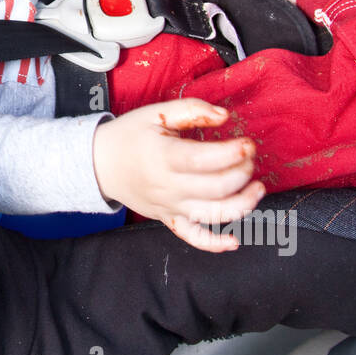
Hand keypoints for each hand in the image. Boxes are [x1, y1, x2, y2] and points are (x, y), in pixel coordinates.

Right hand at [92, 98, 264, 251]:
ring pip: (213, 215)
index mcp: (164, 157)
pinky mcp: (169, 219)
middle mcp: (168, 186)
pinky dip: (215, 244)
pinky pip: (193, 238)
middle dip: (242, 173)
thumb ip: (192, 110)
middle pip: (216, 187)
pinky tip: (235, 240)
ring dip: (243, 205)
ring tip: (257, 189)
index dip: (233, 153)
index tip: (247, 144)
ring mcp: (170, 207)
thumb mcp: (156, 113)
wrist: (99, 164)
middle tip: (249, 159)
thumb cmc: (129, 136)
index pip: (206, 160)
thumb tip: (224, 116)